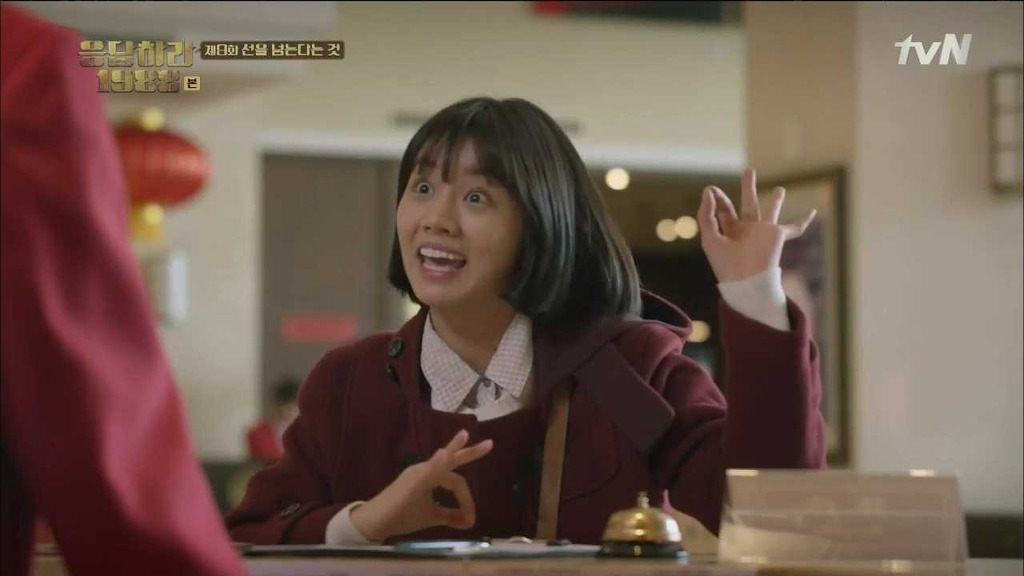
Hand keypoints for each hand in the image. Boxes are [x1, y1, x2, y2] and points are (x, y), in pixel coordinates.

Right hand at [350, 429, 493, 541]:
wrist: (375, 522)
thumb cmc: (400, 516)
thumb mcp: (431, 515)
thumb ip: (449, 515)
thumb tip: (467, 520)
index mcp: (430, 476)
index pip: (456, 481)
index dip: (467, 501)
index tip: (470, 520)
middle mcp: (425, 470)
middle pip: (452, 459)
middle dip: (471, 452)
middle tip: (491, 444)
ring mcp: (417, 473)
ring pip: (440, 461)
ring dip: (453, 449)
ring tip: (465, 435)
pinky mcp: (411, 481)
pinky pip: (427, 471)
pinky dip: (436, 463)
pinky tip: (443, 455)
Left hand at [697, 168, 815, 282]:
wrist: (746, 281)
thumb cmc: (725, 264)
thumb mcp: (710, 237)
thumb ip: (707, 214)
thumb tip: (709, 190)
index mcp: (729, 230)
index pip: (724, 209)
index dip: (717, 198)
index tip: (712, 189)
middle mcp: (747, 229)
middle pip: (747, 204)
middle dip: (748, 188)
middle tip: (750, 171)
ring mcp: (763, 231)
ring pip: (770, 211)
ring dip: (775, 200)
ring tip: (780, 189)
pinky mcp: (777, 235)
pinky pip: (795, 227)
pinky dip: (804, 220)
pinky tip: (813, 212)